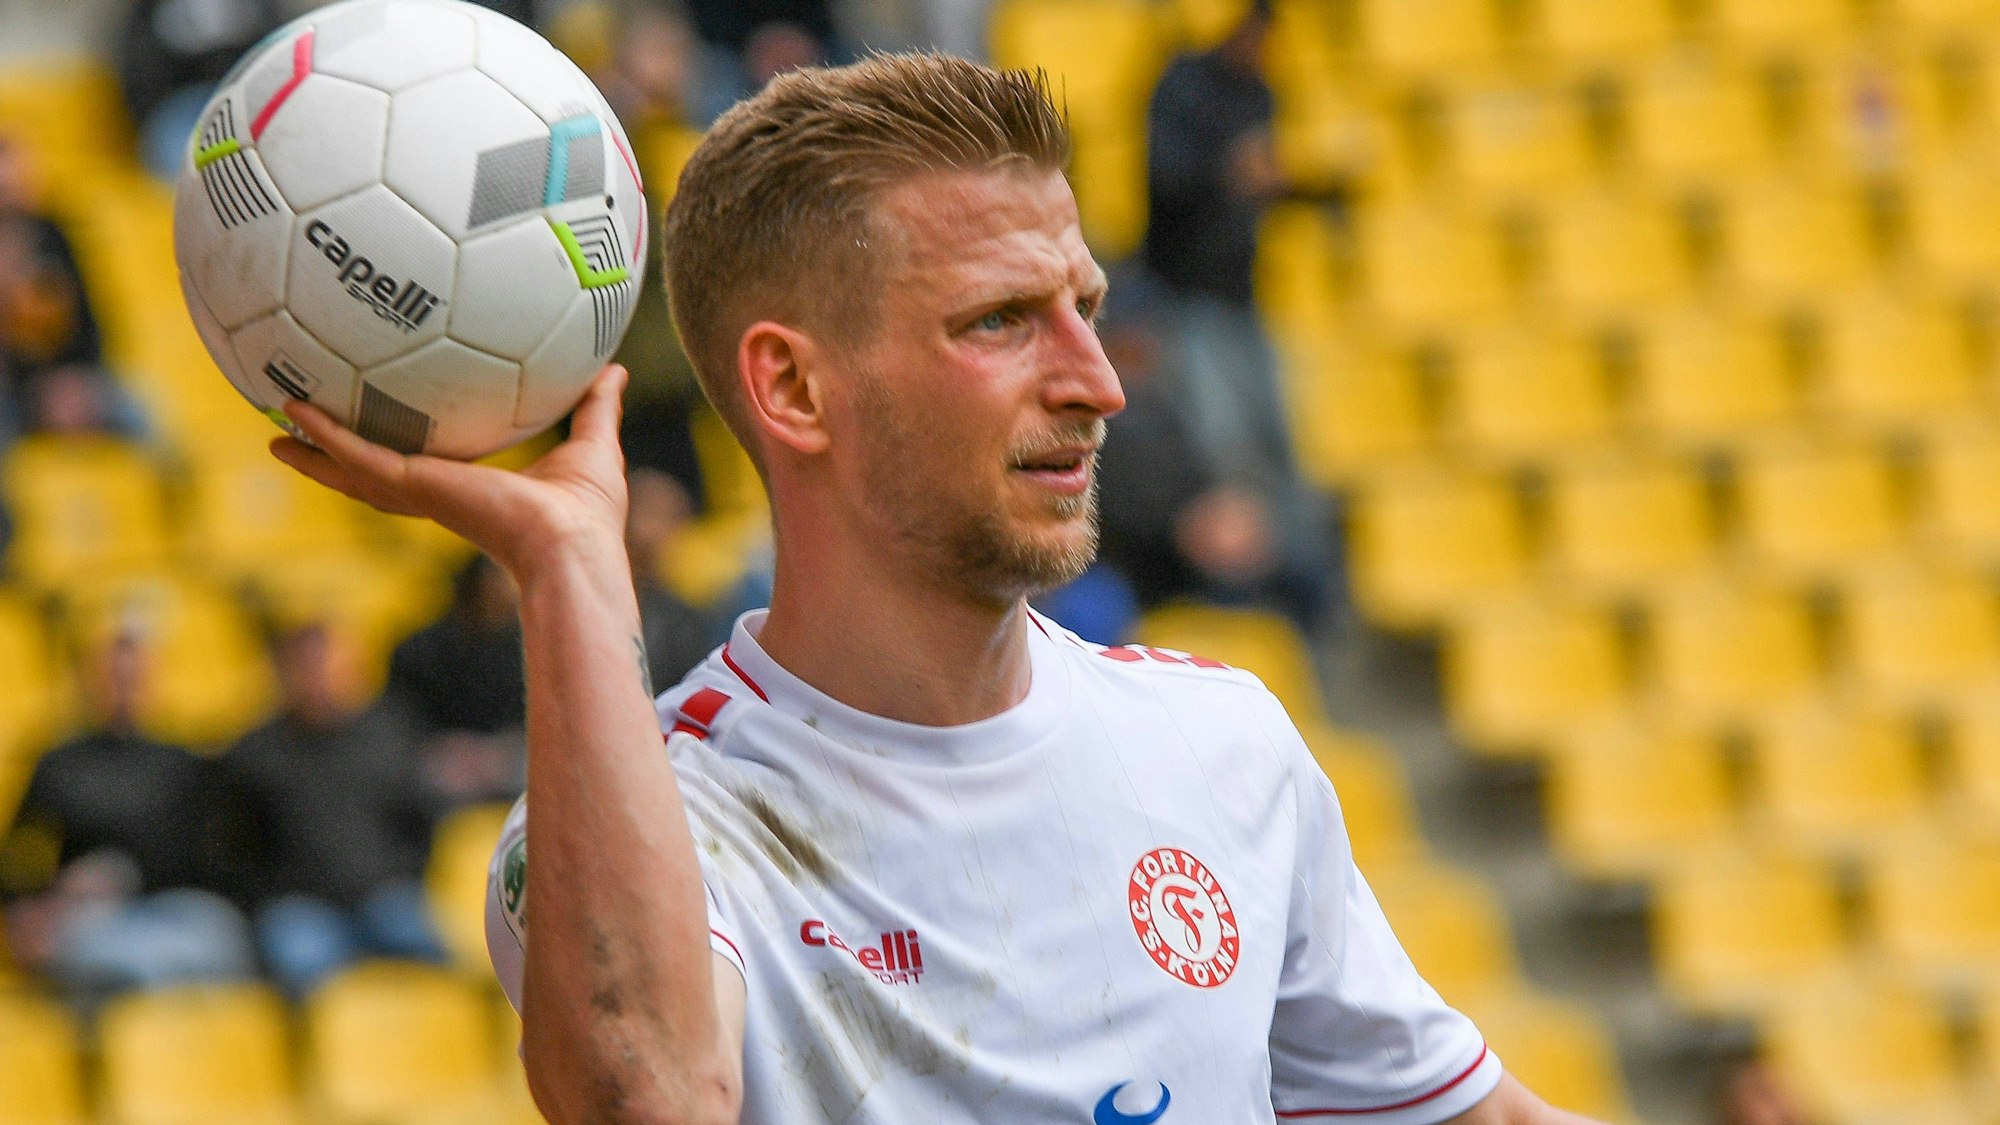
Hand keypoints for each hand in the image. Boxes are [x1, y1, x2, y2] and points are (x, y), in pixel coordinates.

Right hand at [271, 364, 631, 577]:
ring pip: (352, 474)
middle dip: (337, 461)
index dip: (400, 455)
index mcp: (472, 492)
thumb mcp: (591, 443)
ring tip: (273, 435)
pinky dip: (325, 438)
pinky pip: (359, 458)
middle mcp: (439, 497)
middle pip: (373, 478)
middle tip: (301, 438)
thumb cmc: (589, 514)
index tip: (382, 432)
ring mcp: (421, 496)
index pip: (426, 472)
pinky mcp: (415, 489)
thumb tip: (613, 368)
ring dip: (313, 455)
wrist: (574, 545)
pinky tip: (295, 415)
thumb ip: (596, 406)